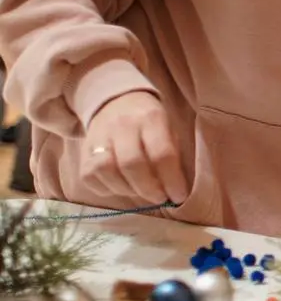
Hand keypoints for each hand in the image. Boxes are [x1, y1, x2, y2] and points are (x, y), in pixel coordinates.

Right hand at [83, 91, 187, 205]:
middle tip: (159, 198)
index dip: (171, 180)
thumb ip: (171, 155)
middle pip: (131, 163)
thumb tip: (175, 190)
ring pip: (106, 170)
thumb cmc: (149, 122)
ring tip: (141, 193)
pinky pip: (90, 177)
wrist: (116, 102)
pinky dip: (107, 189)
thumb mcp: (168, 129)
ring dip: (127, 190)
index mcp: (150, 118)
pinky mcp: (83, 151)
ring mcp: (98, 137)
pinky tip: (122, 188)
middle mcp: (122, 125)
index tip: (178, 196)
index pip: (161, 153)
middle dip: (148, 188)